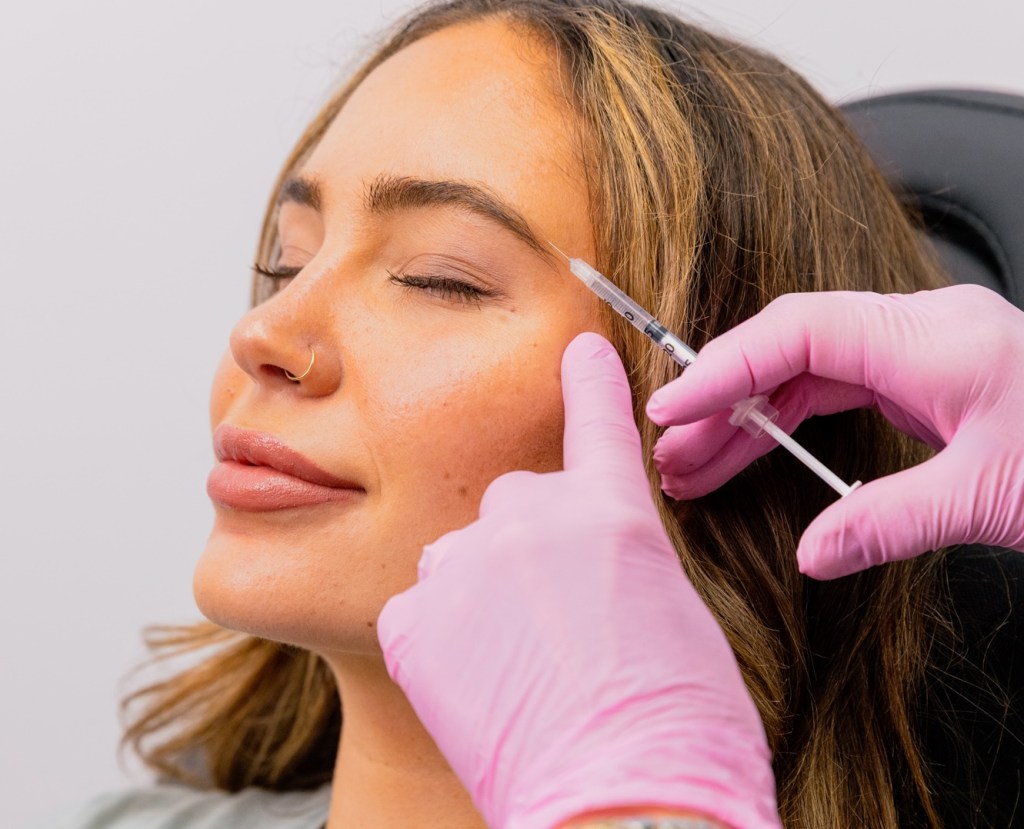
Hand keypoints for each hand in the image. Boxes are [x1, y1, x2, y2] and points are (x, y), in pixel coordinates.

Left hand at [377, 332, 778, 828]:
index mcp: (612, 512)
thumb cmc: (676, 727)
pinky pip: (419, 609)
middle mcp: (532, 517)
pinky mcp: (412, 619)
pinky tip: (475, 686)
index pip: (597, 422)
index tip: (580, 349)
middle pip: (516, 505)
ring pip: (462, 557)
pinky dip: (439, 639)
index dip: (589, 383)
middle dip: (531, 552)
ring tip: (515, 666)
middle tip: (554, 626)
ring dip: (481, 594)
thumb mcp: (671, 615)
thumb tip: (582, 564)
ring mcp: (465, 564)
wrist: (624, 801)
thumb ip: (616, 561)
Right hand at [646, 285, 1023, 578]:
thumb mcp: (992, 498)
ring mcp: (925, 353)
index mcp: (934, 338)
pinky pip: (839, 391)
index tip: (672, 408)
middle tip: (674, 457)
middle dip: (726, 404)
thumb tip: (813, 554)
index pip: (798, 334)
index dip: (724, 367)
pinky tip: (760, 459)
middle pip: (792, 352)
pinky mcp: (930, 381)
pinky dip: (792, 424)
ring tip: (699, 467)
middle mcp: (921, 332)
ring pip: (809, 373)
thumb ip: (889, 521)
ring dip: (751, 419)